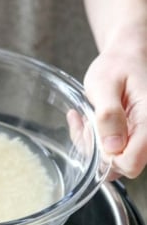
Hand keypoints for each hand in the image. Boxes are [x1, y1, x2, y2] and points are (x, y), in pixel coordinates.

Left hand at [83, 26, 146, 179]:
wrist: (125, 57)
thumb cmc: (117, 65)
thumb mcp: (105, 84)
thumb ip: (109, 115)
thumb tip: (112, 146)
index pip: (131, 163)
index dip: (108, 158)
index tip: (96, 136)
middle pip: (120, 167)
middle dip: (96, 150)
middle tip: (86, 123)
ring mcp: (139, 140)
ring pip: (112, 163)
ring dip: (92, 146)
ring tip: (86, 120)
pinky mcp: (129, 141)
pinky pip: (108, 155)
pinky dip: (93, 142)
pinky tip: (87, 122)